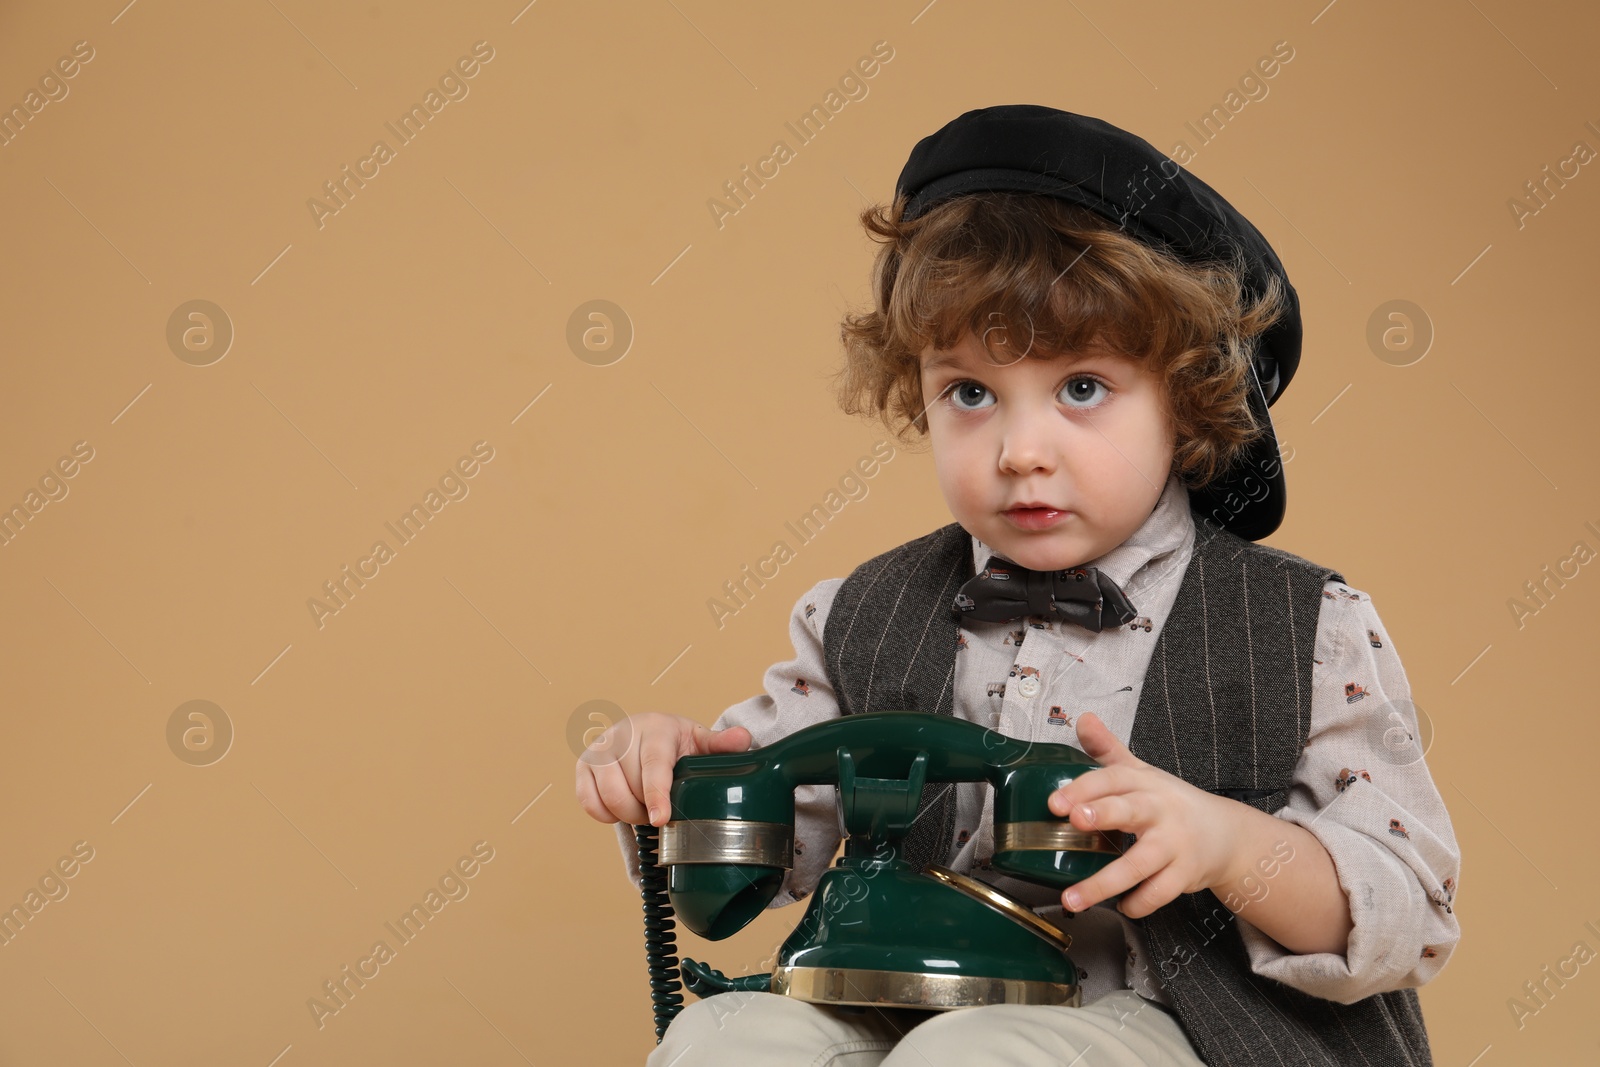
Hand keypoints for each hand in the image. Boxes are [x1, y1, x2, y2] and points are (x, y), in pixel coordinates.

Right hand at [574, 712, 751, 827]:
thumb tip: (744, 739)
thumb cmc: (675, 744)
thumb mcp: (699, 742)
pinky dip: (606, 814)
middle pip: (630, 788)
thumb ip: (720, 745)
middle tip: (664, 813)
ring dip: (628, 813)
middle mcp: (622, 734)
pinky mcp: (583, 766)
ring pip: (608, 797)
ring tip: (645, 809)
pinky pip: (589, 802)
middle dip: (648, 810)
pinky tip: (622, 808)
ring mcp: (599, 749)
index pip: (654, 764)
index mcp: (656, 729)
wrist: (644, 734)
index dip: (657, 794)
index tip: (661, 819)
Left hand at [1048, 712, 1239, 917]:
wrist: (1226, 835)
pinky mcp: (1185, 875)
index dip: (1083, 787)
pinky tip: (1121, 906)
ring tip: (1071, 898)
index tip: (1055, 802)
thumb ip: (1109, 750)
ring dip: (1103, 884)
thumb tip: (1084, 719)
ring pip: (1138, 864)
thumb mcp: (1142, 772)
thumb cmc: (1172, 803)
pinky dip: (1137, 904)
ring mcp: (1174, 845)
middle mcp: (1159, 811)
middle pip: (1129, 810)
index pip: (1112, 778)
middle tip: (1074, 820)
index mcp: (1144, 784)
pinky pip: (1158, 894)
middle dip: (1102, 813)